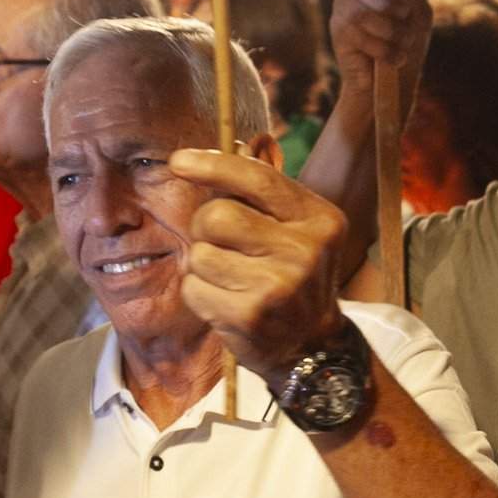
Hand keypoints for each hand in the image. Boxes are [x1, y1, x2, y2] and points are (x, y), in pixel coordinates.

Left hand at [167, 148, 348, 384]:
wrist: (314, 347)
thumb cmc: (294, 276)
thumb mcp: (298, 229)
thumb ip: (264, 193)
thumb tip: (217, 151)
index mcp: (318, 219)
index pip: (257, 179)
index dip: (213, 165)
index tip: (179, 161)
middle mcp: (303, 250)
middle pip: (216, 216)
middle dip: (205, 227)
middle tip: (221, 244)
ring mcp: (278, 285)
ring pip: (200, 253)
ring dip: (203, 264)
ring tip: (230, 279)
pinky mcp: (249, 316)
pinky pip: (193, 288)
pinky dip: (199, 294)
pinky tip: (225, 303)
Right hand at [327, 0, 430, 115]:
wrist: (396, 82)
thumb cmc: (408, 44)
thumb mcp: (419, 13)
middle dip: (389, 1)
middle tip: (405, 18)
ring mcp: (343, 8)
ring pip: (361, 9)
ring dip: (391, 31)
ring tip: (402, 46)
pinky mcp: (338, 32)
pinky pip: (359, 33)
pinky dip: (383, 48)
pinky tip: (391, 59)